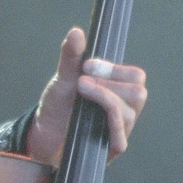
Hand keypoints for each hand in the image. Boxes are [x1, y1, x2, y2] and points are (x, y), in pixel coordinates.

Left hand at [24, 28, 147, 165]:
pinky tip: (90, 115)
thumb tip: (76, 32)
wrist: (43, 135)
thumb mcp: (62, 78)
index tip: (87, 65)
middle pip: (139, 93)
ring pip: (130, 113)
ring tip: (80, 91)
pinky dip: (108, 122)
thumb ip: (71, 56)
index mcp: (118, 90)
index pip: (135, 76)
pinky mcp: (109, 151)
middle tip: (82, 80)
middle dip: (110, 83)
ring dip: (105, 98)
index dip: (114, 69)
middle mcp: (124, 110)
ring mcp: (119, 131)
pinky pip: (121, 139)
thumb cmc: (58, 106)